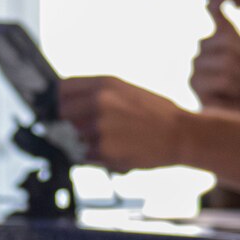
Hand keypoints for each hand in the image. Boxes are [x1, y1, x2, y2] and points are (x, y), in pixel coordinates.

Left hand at [58, 76, 185, 173]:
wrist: (180, 134)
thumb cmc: (156, 113)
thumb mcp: (126, 90)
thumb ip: (96, 93)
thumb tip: (65, 100)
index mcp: (104, 83)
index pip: (62, 89)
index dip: (58, 99)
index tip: (58, 106)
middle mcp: (99, 102)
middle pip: (63, 113)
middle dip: (72, 121)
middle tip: (91, 127)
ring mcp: (99, 126)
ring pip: (75, 136)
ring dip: (87, 141)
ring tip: (115, 138)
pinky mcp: (103, 149)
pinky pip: (86, 155)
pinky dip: (97, 156)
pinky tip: (118, 149)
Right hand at [188, 2, 239, 112]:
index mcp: (217, 43)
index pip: (214, 16)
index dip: (217, 4)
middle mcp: (202, 52)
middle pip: (228, 40)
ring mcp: (196, 69)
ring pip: (227, 60)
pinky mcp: (196, 87)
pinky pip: (223, 78)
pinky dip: (237, 88)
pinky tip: (238, 96)